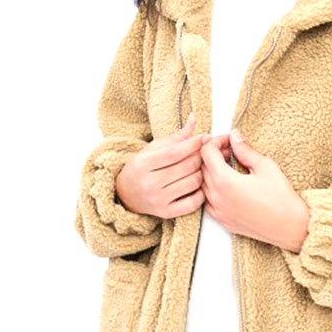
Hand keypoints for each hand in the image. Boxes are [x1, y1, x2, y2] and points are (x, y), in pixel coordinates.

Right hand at [116, 112, 230, 218]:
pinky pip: (192, 203)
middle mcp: (149, 183)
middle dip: (200, 157)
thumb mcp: (154, 149)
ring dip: (202, 173)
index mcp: (143, 164)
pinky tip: (198, 185)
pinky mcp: (166, 213)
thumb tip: (194, 119)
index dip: (193, 144)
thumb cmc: (143, 167)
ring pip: (192, 183)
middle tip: (205, 152)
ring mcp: (158, 200)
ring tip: (201, 167)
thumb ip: (176, 137)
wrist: (126, 193)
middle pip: (186, 167)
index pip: (174, 153)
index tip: (203, 138)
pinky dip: (201, 193)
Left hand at [199, 129, 309, 252]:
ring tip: (232, 166)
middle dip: (215, 154)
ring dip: (213, 171)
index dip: (217, 141)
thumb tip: (235, 137)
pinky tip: (230, 185)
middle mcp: (216, 197)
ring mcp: (218, 211)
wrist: (290, 227)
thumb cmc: (281, 198)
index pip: (206, 152)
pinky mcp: (223, 221)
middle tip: (233, 150)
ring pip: (204, 183)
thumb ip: (245, 150)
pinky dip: (214, 189)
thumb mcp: (265, 167)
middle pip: (203, 167)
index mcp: (224, 182)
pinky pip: (209, 200)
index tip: (229, 140)